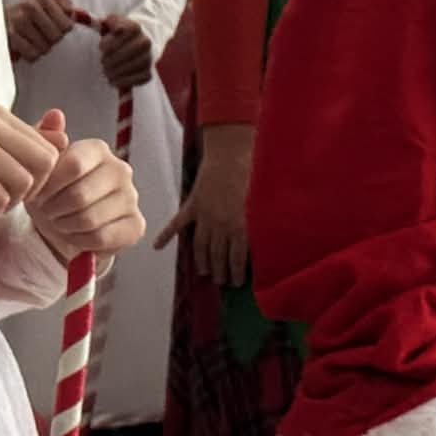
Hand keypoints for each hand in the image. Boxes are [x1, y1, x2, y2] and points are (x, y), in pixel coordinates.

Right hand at [6, 0, 76, 63]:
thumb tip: (76, 13)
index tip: (54, 26)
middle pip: (57, 37)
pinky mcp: (9, 37)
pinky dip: (31, 55)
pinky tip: (25, 47)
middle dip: (51, 40)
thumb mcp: (47, 4)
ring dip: (41, 48)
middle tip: (41, 34)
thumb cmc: (28, 15)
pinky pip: (32, 54)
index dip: (63, 30)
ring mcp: (17, 21)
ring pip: (45, 47)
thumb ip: (65, 5)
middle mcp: (29, 6)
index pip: (67, 25)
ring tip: (32, 40)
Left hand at [28, 135, 145, 262]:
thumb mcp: (38, 165)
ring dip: (65, 226)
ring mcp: (131, 197)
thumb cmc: (50, 191)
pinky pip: (102, 238)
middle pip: (80, 195)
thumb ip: (42, 138)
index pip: (73, 165)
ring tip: (60, 222)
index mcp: (98, 150)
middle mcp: (121, 169)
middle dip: (54, 210)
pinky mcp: (136, 225)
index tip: (37, 194)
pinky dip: (81, 241)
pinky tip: (76, 235)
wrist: (62, 225)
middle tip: (47, 212)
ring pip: (89, 219)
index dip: (49, 185)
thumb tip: (55, 115)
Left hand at [98, 14, 154, 88]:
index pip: (120, 35)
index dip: (107, 43)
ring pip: (131, 67)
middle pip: (125, 53)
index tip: (101, 47)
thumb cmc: (122, 34)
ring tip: (106, 72)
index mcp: (135, 27)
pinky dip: (123, 82)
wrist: (141, 42)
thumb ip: (109, 21)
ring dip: (114, 72)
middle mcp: (145, 42)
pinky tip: (113, 81)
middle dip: (110, 59)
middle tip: (103, 62)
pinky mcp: (148, 73)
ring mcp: (148, 58)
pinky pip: (137, 80)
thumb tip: (106, 26)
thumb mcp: (115, 22)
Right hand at [153, 124, 252, 285]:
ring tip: (204, 272)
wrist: (231, 151)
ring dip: (201, 261)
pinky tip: (157, 246)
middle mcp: (220, 225)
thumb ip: (267, 222)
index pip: (238, 257)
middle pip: (218, 255)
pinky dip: (166, 235)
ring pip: (200, 245)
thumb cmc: (254, 173)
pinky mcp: (193, 203)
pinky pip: (177, 223)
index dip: (238, 272)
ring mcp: (204, 215)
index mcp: (240, 226)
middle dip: (220, 271)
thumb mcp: (266, 201)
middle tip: (222, 282)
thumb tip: (278, 238)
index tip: (238, 284)